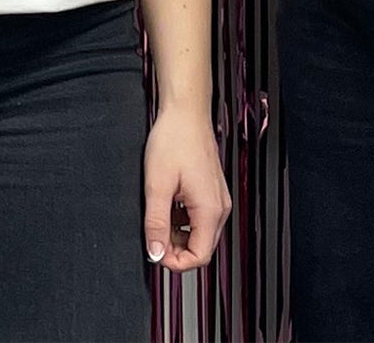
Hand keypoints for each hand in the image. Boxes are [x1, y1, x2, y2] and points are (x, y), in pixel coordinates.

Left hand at [143, 107, 230, 273]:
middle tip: (153, 235)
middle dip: (176, 248)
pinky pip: (199, 217)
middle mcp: (220, 207)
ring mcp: (217, 198)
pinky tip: (167, 203)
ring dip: (178, 233)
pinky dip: (182, 219)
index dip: (176, 262)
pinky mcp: (211, 190)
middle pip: (201, 246)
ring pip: (200, 232)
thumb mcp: (157, 184)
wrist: (185, 110)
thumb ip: (156, 223)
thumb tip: (156, 253)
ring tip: (157, 215)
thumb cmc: (174, 139)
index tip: (156, 253)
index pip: (200, 257)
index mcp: (210, 210)